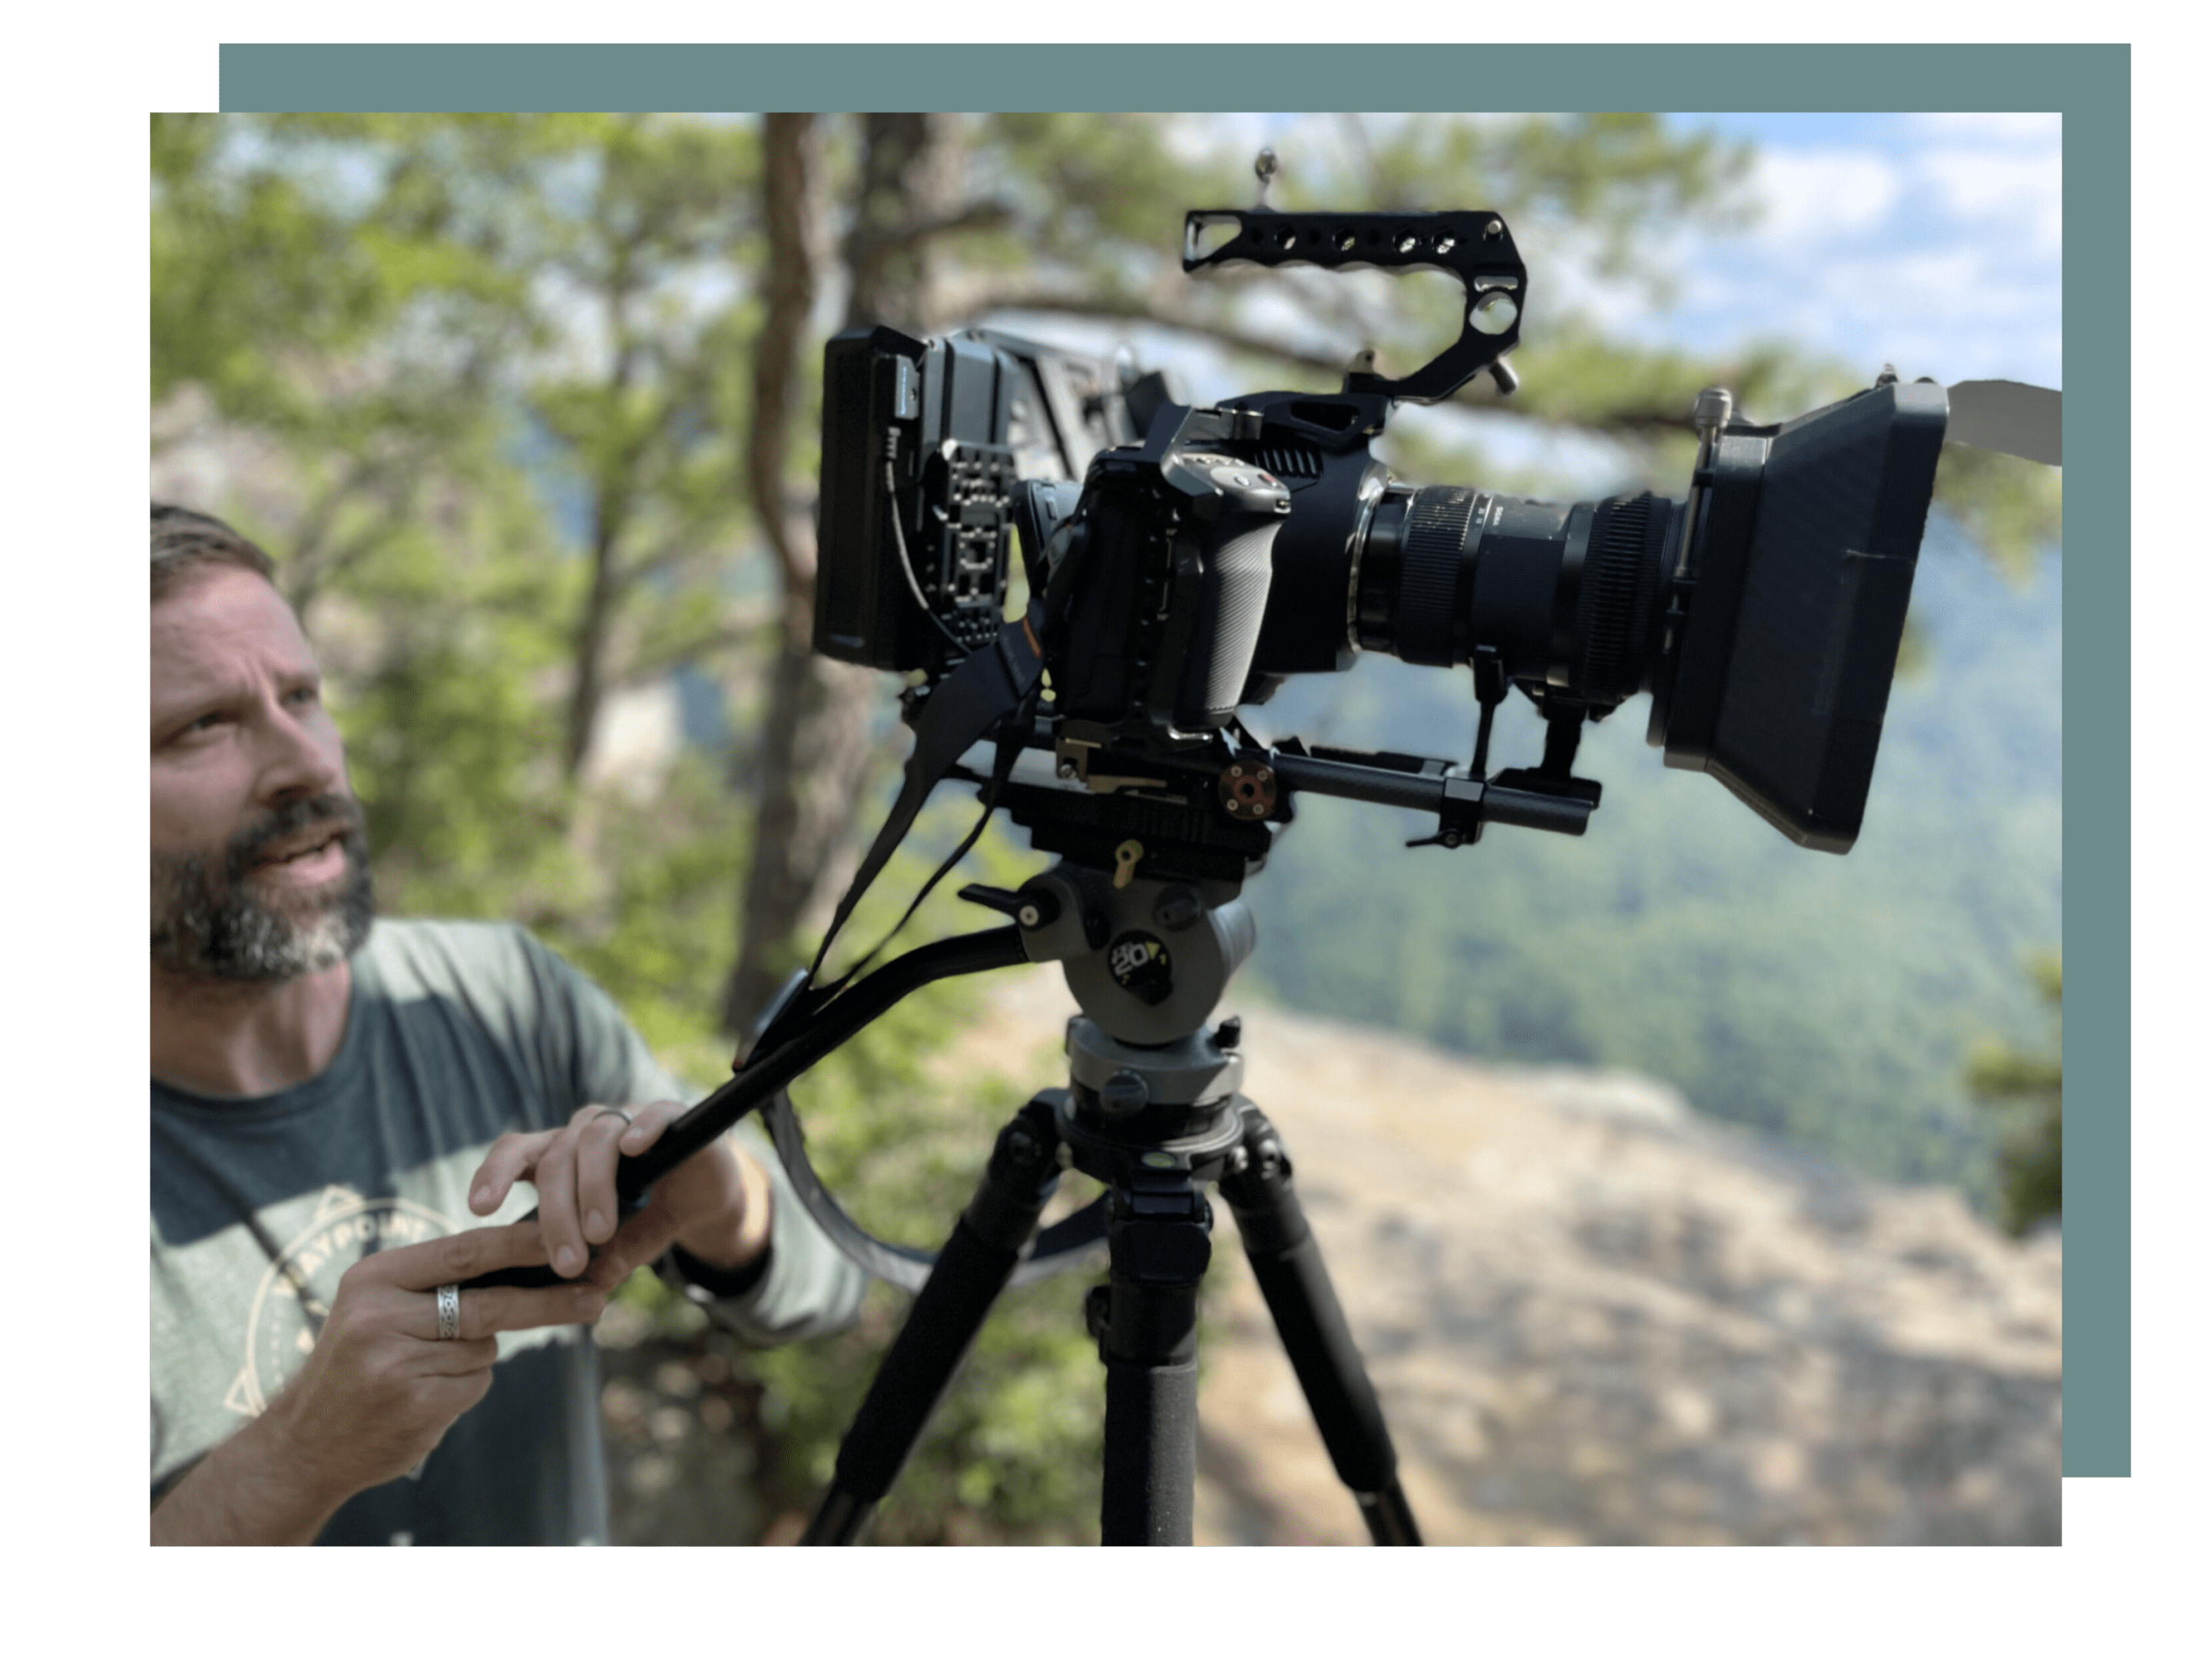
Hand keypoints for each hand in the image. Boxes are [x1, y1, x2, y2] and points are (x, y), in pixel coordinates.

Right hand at [268, 1222, 604, 1515]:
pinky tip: (423, 1399)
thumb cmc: (357, 1362)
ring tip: (423, 1371)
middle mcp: (381, 1316)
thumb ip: (438, 1281)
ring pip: (483, 1347)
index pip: (467, 1249)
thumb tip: (531, 1256)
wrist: (304, 1443)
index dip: (524, 1243)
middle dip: (548, 1299)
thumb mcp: (378, 1305)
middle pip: (489, 1302)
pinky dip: (464, 1388)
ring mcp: (397, 1363)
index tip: (574, 1236)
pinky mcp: (416, 1406)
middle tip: (597, 1293)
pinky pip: (475, 1384)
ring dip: (475, 1357)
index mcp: (374, 1277)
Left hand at [466, 1103, 771, 1287]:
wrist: (708, 1194)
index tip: (477, 1209)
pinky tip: (634, 1149)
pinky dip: (642, 1128)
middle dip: (556, 1215)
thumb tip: (590, 1283)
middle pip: (556, 1159)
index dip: (493, 1175)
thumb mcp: (624, 1244)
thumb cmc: (651, 1215)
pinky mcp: (671, 1116)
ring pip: (595, 1139)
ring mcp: (628, 1119)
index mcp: (561, 1156)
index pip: (517, 1153)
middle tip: (566, 1262)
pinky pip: (652, 1114)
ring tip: (599, 1233)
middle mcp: (587, 1131)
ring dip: (593, 1189)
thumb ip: (609, 1258)